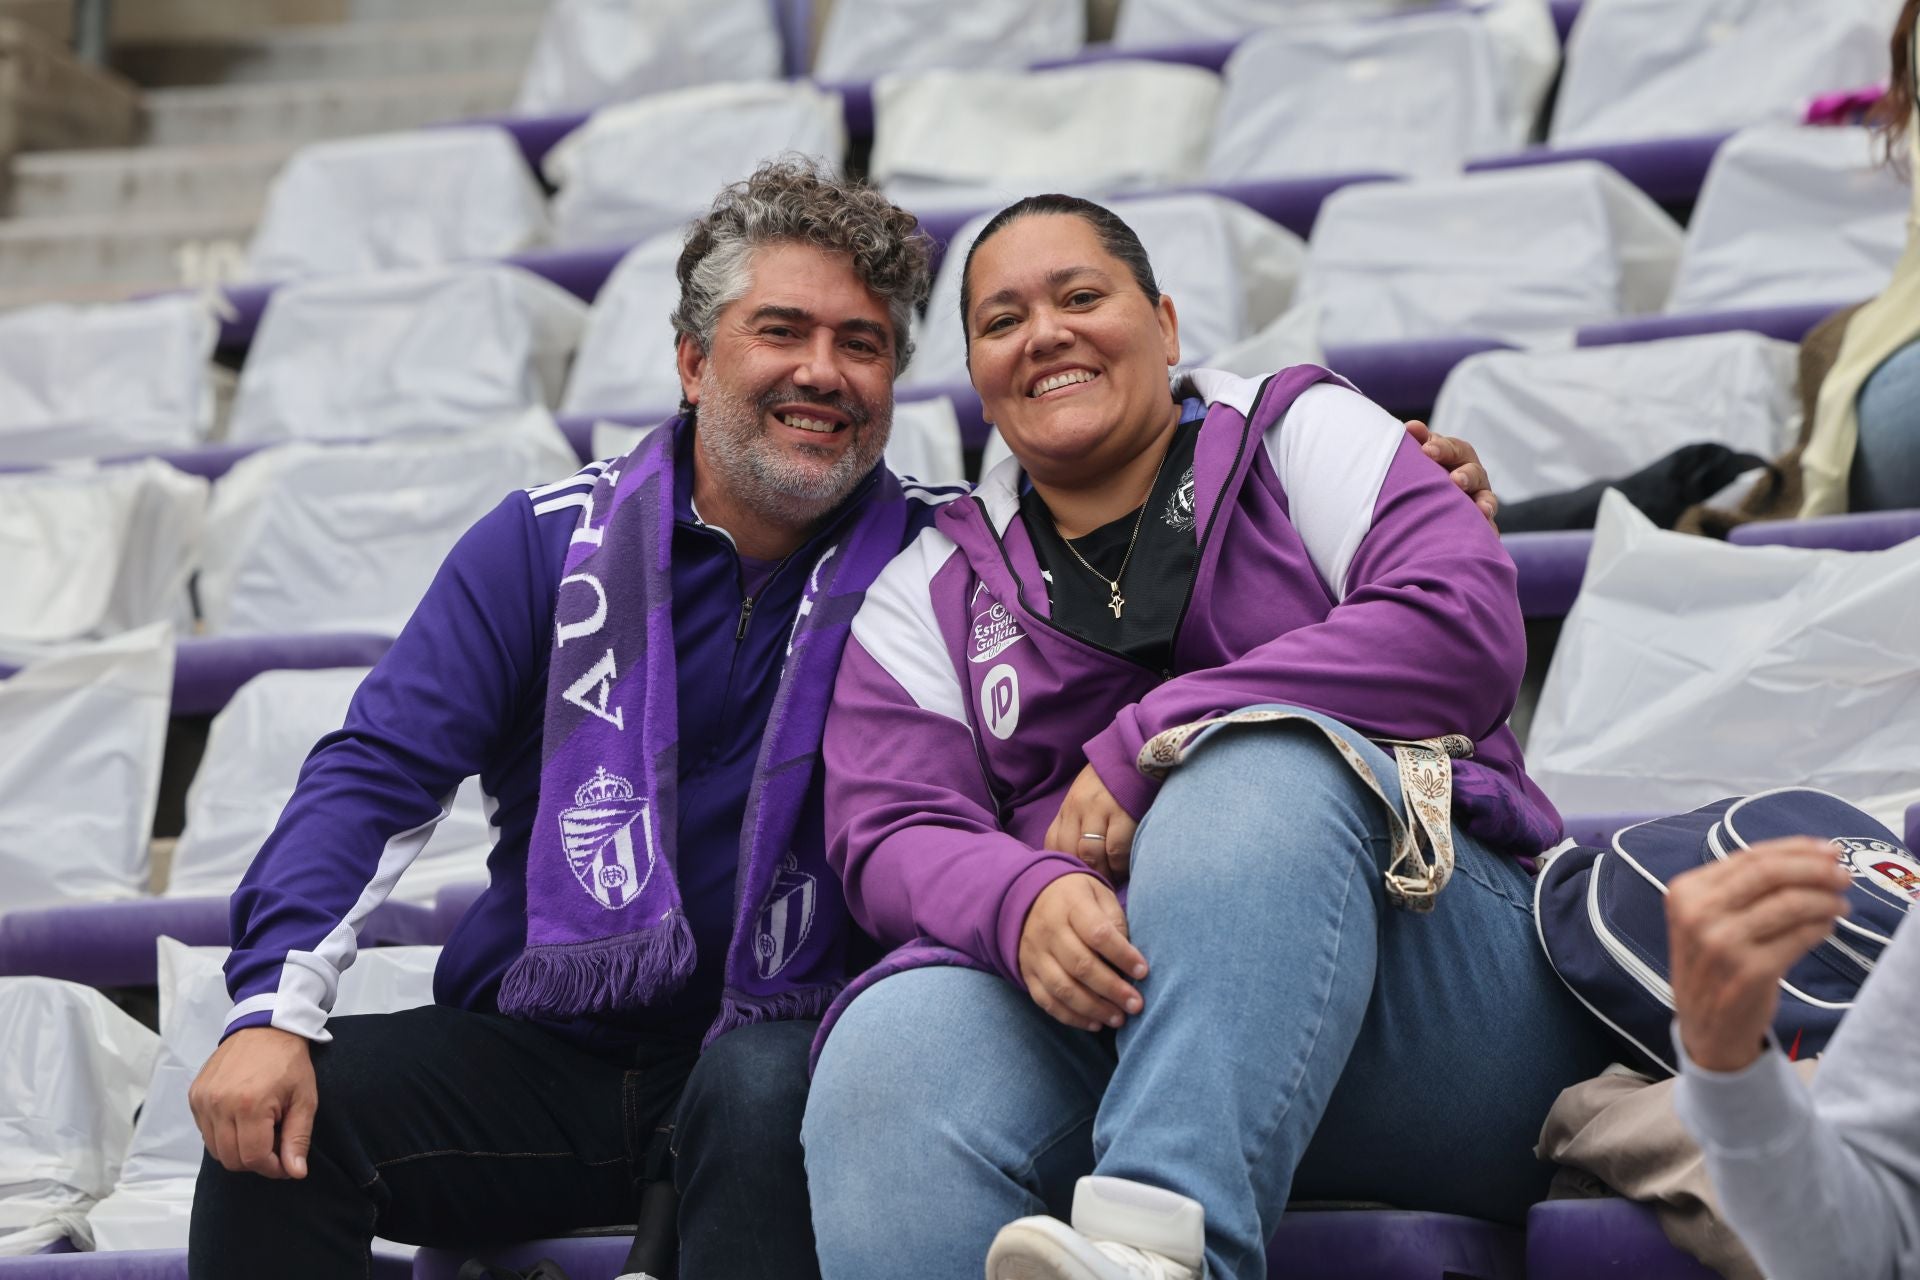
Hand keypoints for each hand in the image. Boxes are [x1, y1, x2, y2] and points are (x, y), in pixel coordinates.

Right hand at [188, 1025, 318, 1179]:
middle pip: (231, 1158)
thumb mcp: (304, 1099)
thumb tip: (295, 1172)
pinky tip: (242, 1120)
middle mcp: (219, 1104)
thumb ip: (297, 1138)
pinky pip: (205, 1131)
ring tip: (260, 1131)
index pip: (253, 1158)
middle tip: (274, 1147)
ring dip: (237, 1149)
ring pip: (215, 1149)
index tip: (285, 1164)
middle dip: (255, 1161)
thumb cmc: (288, 1062)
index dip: (271, 1168)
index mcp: (249, 1105)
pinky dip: (223, 1135)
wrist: (265, 1027)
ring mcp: (202, 1100)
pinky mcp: (194, 1095)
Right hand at [1018, 875, 1149, 1031]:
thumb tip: (1132, 960)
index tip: (1143, 972)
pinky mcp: (1028, 973)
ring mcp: (1035, 953)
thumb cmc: (1079, 900)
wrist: (1031, 899)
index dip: (1122, 955)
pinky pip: (1046, 1000)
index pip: (1098, 933)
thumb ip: (1116, 922)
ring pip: (1062, 987)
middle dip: (1112, 989)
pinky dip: (1071, 1017)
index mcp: (1071, 905)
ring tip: (1119, 1019)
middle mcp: (1048, 929)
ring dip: (1093, 1008)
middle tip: (1136, 1005)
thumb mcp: (1100, 896)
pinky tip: (1095, 1024)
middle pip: (1080, 964)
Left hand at [1045, 763, 1138, 883]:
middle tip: (1097, 886)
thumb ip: (1076, 825)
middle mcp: (1078, 808)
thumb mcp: (1085, 800)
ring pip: (1090, 854)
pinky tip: (1125, 868)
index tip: (1078, 880)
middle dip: (1083, 875)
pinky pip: (1116, 850)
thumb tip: (1076, 861)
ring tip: (1112, 882)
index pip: (1053, 845)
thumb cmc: (1110, 783)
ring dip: (1102, 874)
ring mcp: (1099, 810)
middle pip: (1070, 853)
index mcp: (1067, 808)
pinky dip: (1120, 865)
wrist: (1135, 753)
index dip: (1064, 868)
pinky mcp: (1122, 813)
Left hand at [1406, 420, 1497, 528]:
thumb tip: (1411, 427)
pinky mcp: (1480, 523)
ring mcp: (1478, 499)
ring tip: (1481, 510)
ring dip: (1484, 503)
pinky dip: (1488, 530)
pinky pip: (1489, 527)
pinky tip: (1488, 536)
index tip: (1427, 450)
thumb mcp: (1417, 457)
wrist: (1421, 508)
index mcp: (1455, 457)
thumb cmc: (1419, 474)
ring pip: (1486, 499)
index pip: (1453, 449)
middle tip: (1455, 480)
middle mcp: (1471, 476)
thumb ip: (1416, 442)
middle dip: (1466, 475)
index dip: (1442, 448)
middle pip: (1474, 472)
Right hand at [1667, 839, 1852, 1071]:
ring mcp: (1723, 944)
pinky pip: (1800, 938)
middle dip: (1816, 870)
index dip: (1796, 849)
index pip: (1749, 857)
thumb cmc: (1714, 963)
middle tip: (1844, 876)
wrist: (1705, 1026)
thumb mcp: (1707, 918)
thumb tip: (1811, 856)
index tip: (1829, 851)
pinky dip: (1821, 928)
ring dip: (1826, 900)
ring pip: (1790, 904)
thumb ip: (1741, 886)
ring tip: (1840, 905)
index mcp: (1686, 892)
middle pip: (1770, 874)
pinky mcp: (1750, 971)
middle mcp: (1699, 914)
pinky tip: (1826, 928)